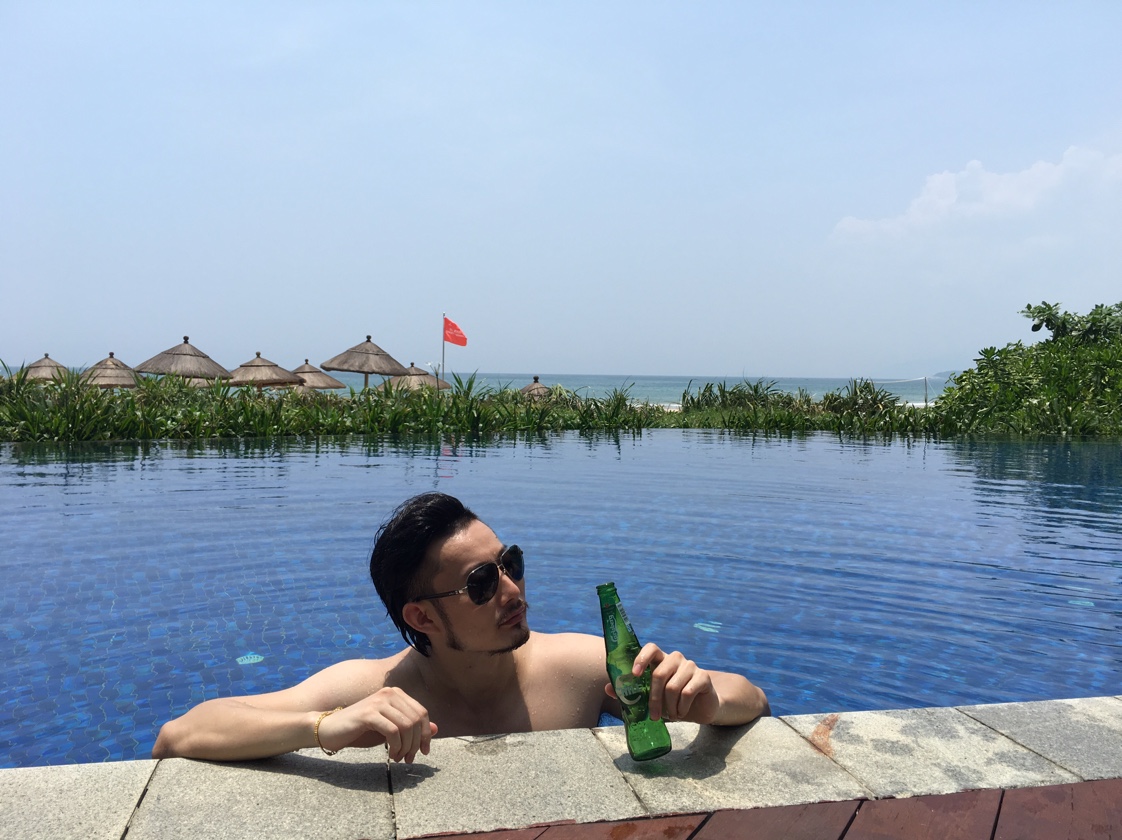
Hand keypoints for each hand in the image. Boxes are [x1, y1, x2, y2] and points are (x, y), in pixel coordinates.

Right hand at [318, 687, 437, 761]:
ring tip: (399, 758)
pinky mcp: (369, 714)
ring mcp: (378, 702)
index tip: (424, 751)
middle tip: (409, 759)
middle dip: (416, 743)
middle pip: (416, 720)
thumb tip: (436, 729)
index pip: (421, 713)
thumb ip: (411, 727)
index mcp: (396, 693)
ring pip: (406, 726)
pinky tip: (391, 755)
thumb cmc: (361, 730)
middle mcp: (389, 693)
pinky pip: (393, 731)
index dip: (426, 734)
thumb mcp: (390, 729)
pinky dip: (396, 746)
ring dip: (406, 747)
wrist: (329, 729)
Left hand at [632, 643, 719, 724]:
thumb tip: (609, 689)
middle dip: (654, 698)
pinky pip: (687, 692)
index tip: (634, 674)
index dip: (641, 658)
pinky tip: (681, 713)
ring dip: (670, 707)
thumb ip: (633, 692)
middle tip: (653, 715)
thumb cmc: (673, 701)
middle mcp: (675, 658)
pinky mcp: (703, 676)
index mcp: (661, 660)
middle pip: (659, 673)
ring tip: (671, 716)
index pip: (651, 648)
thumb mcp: (652, 697)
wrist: (701, 709)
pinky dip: (681, 707)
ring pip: (672, 686)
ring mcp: (690, 665)